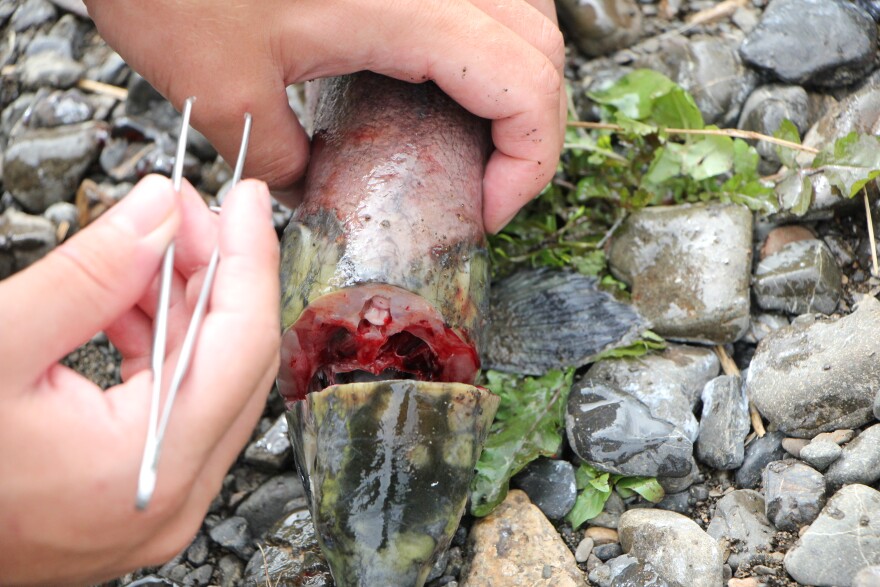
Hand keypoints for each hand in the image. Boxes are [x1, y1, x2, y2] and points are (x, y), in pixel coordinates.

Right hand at [0, 175, 279, 583]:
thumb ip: (89, 276)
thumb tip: (158, 212)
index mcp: (148, 469)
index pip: (243, 343)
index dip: (249, 258)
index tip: (246, 200)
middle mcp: (171, 498)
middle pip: (235, 361)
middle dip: (218, 273)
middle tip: (188, 211)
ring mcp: (156, 503)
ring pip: (207, 380)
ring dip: (186, 303)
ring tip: (153, 246)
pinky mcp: (133, 495)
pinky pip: (172, 405)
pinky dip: (159, 343)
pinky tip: (131, 300)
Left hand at [83, 0, 565, 232]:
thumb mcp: (221, 89)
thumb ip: (280, 159)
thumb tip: (306, 192)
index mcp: (409, 10)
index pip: (528, 88)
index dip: (529, 164)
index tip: (489, 210)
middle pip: (543, 52)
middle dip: (532, 133)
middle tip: (487, 186)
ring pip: (526, 16)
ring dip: (518, 83)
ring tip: (478, 137)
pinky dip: (490, 44)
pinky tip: (450, 74)